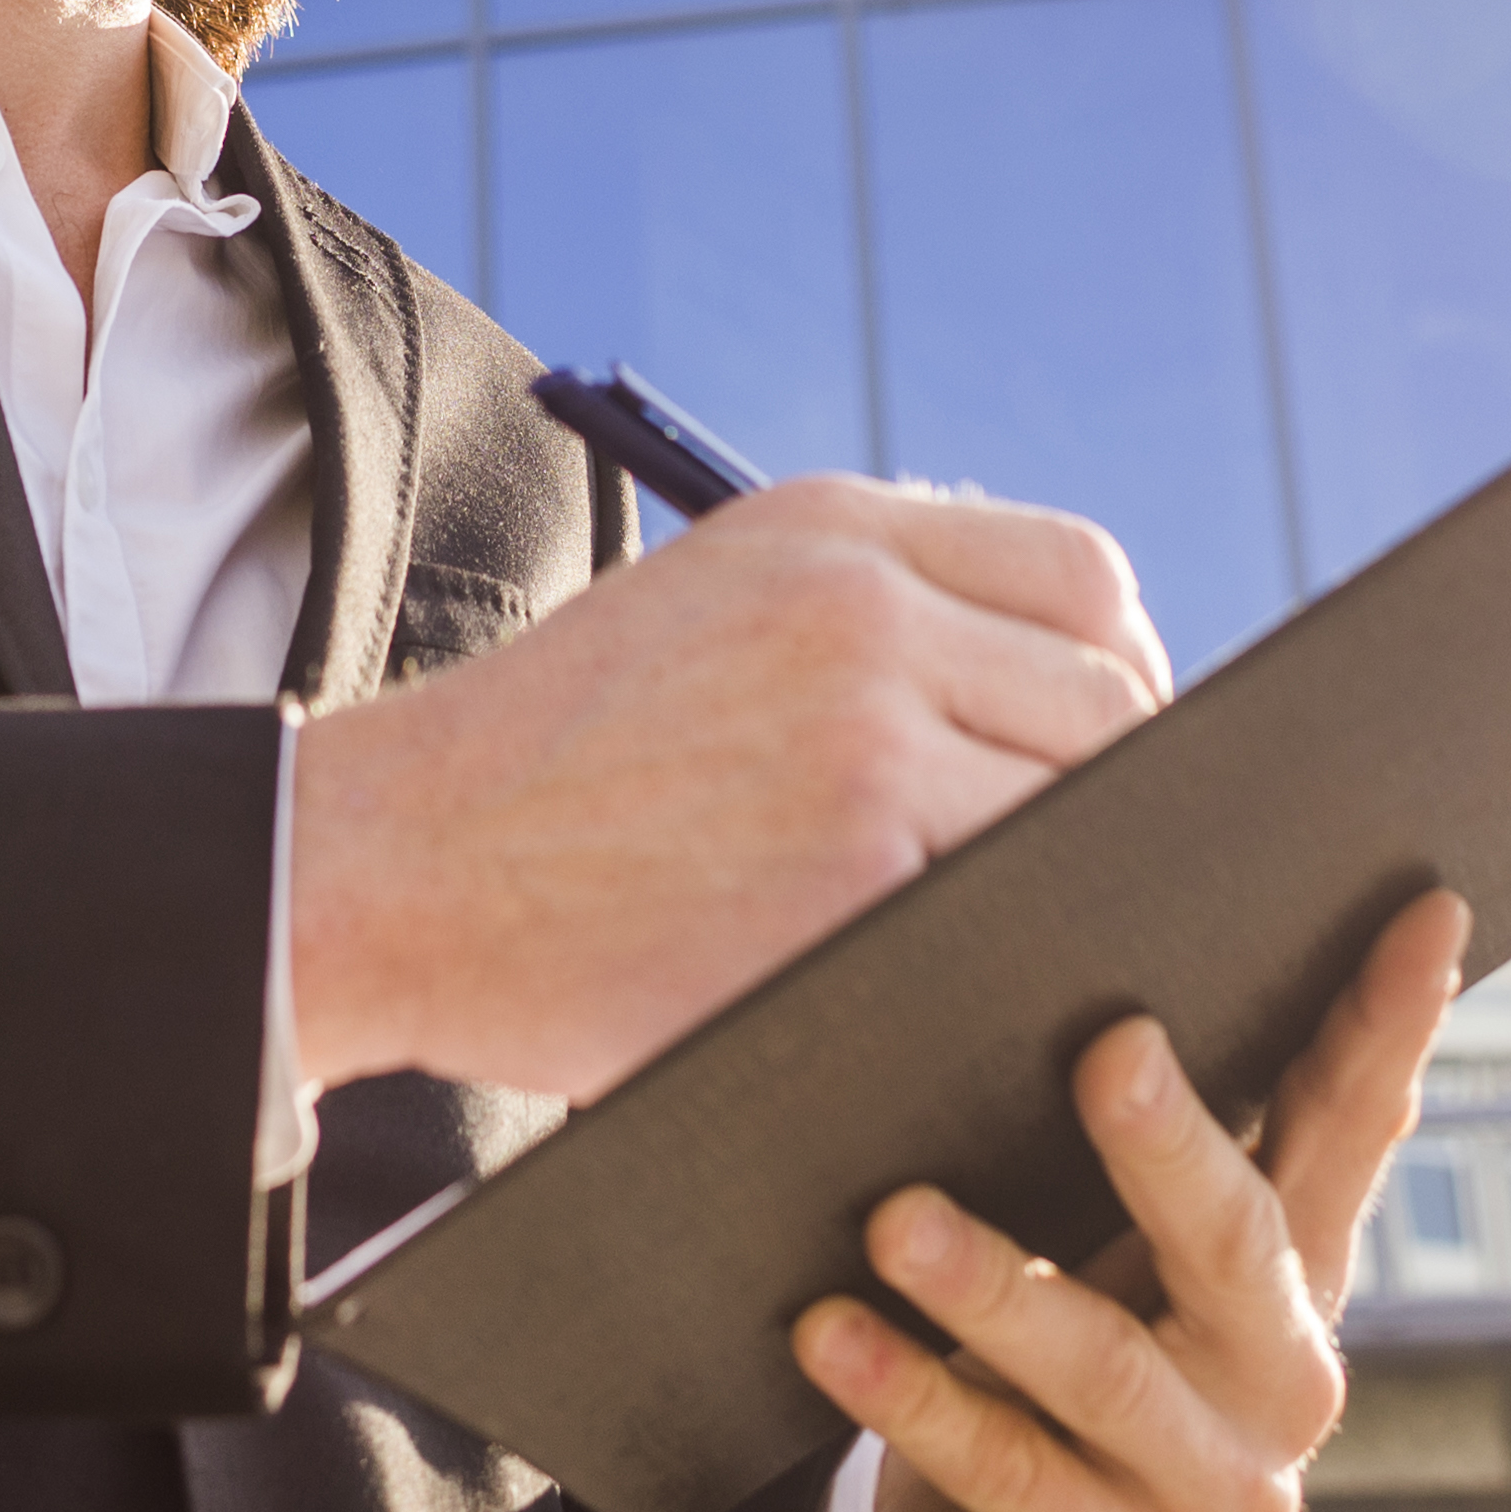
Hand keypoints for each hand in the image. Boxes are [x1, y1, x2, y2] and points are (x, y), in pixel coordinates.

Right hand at [290, 477, 1168, 1100]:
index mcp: (829, 528)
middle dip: (1104, 796)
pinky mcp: (855, 868)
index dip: (1119, 676)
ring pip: (1080, 812)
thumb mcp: (704, 609)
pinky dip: (999, 956)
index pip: (1082, 576)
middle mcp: (861, 606)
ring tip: (995, 935)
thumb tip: (1044, 686)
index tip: (1094, 757)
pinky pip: (1012, 911)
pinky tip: (947, 983)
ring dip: (1055, 883)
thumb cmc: (543, 767)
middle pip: (1109, 698)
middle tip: (1053, 878)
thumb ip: (865, 614)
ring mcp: (865, 735)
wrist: (391, 864)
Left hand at [797, 887, 1469, 1511]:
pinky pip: (1003, 1470)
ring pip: (1101, 1370)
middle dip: (1169, 1143)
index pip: (1355, 1125)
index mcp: (1300, 1270)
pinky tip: (829, 1333)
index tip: (1424, 907)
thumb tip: (1093, 940)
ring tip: (891, 1220)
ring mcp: (1220, 1494)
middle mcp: (1285, 1378)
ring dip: (992, 1286)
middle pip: (1235, 1240)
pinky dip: (909, 1395)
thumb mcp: (1131, 1247)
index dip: (1394, 1022)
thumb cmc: (1078, 1350)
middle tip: (1105, 1047)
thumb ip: (1157, 1136)